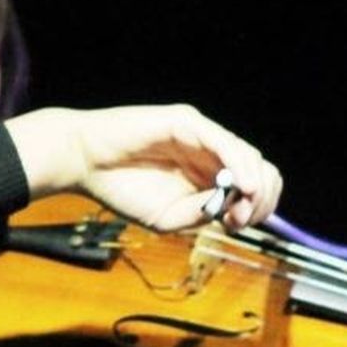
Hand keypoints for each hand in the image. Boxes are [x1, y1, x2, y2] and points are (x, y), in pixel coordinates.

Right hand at [5, 104, 281, 230]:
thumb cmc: (121, 189)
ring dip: (253, 186)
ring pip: (249, 157)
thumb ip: (201, 215)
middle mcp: (210, 153)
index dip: (256, 208)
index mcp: (208, 176)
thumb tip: (236, 209)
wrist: (85, 163)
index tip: (237, 225)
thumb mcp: (168, 218)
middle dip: (261, 200)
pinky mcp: (187, 122)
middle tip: (239, 219)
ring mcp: (201, 135)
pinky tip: (240, 185)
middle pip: (261, 171)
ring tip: (238, 207)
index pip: (253, 188)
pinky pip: (225, 142)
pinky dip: (239, 165)